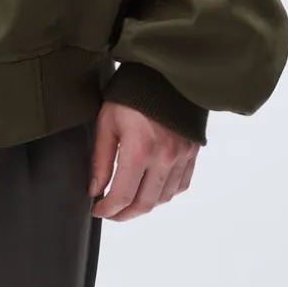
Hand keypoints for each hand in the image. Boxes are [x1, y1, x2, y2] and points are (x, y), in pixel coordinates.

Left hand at [89, 100, 198, 221]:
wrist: (164, 72)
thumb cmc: (132, 93)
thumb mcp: (107, 122)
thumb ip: (100, 160)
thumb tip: (95, 190)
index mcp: (139, 150)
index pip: (122, 196)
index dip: (107, 210)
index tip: (98, 210)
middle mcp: (164, 158)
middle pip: (144, 204)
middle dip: (124, 214)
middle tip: (111, 213)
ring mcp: (181, 156)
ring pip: (164, 198)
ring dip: (144, 206)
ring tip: (129, 202)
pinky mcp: (192, 152)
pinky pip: (181, 185)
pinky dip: (165, 194)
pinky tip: (152, 189)